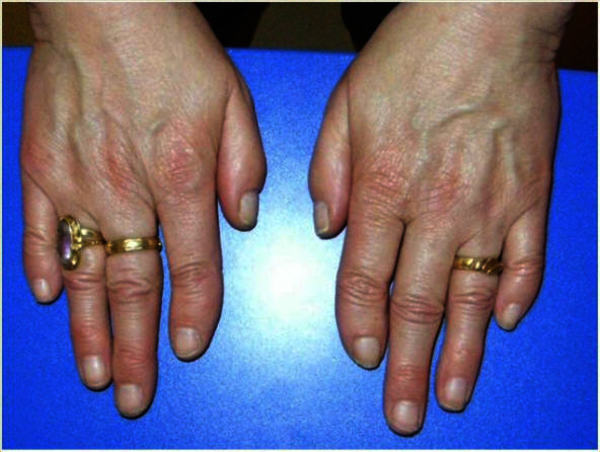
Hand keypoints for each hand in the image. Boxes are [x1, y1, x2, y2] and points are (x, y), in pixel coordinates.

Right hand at [22, 3, 264, 416]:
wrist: (105, 7)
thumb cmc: (171, 49)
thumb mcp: (232, 100)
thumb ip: (244, 165)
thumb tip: (240, 217)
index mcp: (180, 176)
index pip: (192, 265)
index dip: (194, 312)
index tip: (189, 348)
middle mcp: (127, 190)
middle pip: (134, 286)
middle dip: (134, 348)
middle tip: (132, 394)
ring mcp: (76, 183)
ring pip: (85, 274)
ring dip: (89, 328)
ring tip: (93, 372)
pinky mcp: (41, 168)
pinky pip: (39, 230)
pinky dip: (45, 265)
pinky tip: (51, 297)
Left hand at [310, 3, 570, 434]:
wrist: (485, 18)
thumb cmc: (412, 57)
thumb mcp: (345, 106)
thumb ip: (329, 172)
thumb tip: (331, 228)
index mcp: (384, 186)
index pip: (366, 277)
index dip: (360, 324)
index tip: (361, 358)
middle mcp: (436, 207)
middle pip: (417, 304)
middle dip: (406, 365)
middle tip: (402, 413)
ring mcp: (490, 205)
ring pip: (471, 297)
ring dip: (461, 353)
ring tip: (452, 396)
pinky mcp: (532, 195)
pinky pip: (526, 259)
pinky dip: (516, 295)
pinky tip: (503, 323)